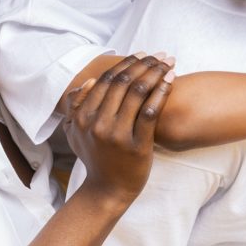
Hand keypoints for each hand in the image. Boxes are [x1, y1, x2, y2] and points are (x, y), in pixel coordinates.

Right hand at [63, 54, 174, 205]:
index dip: (126, 63)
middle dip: (144, 63)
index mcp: (82, 117)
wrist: (107, 191)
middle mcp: (98, 124)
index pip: (106, 80)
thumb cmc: (95, 158)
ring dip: (155, 72)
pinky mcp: (137, 145)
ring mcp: (117, 135)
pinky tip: (171, 80)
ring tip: (168, 63)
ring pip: (137, 92)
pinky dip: (161, 91)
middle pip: (123, 82)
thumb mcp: (74, 133)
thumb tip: (89, 82)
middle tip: (159, 55)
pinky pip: (150, 111)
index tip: (142, 54)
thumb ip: (75, 107)